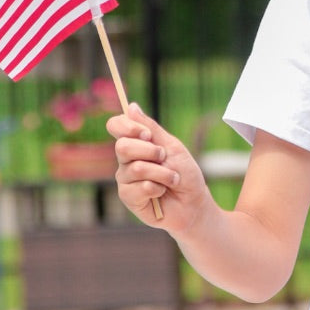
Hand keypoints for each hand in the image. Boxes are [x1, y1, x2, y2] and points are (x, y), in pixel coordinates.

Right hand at [106, 103, 208, 234]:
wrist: (194, 203)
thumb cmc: (185, 174)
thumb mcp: (172, 147)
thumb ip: (152, 129)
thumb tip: (130, 106)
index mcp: (135, 144)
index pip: (116, 126)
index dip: (127, 126)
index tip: (146, 134)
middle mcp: (126, 160)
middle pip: (123, 147)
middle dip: (150, 151)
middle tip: (164, 158)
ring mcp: (126, 180)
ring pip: (136, 168)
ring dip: (162, 173)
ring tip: (172, 179)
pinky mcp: (129, 198)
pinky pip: (139, 188)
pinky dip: (158, 189)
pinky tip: (162, 193)